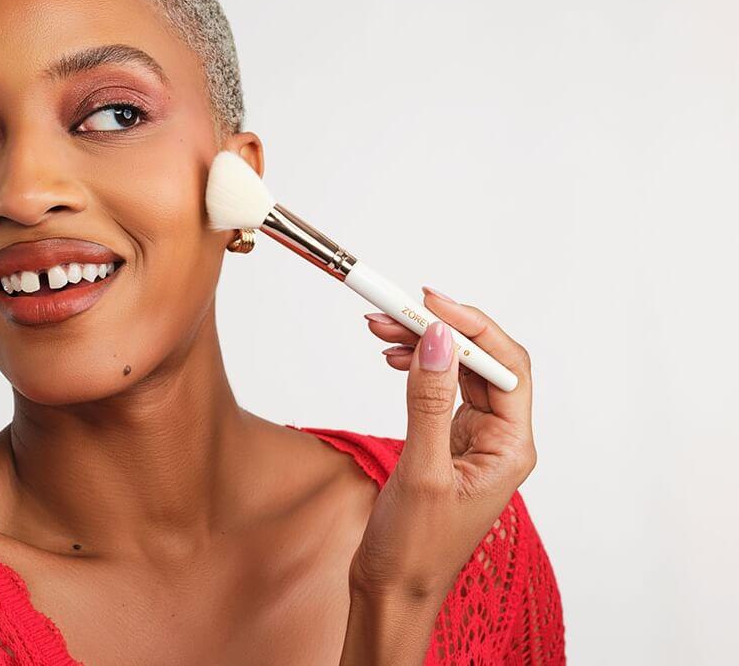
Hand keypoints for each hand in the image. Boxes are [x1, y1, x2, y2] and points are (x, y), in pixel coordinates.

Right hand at [340, 287, 535, 661]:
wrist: (392, 588)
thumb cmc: (415, 548)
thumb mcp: (422, 472)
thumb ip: (429, 402)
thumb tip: (438, 339)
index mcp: (510, 447)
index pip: (505, 366)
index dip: (471, 327)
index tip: (429, 303)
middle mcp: (498, 438)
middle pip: (479, 361)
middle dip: (438, 330)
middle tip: (392, 310)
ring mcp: (471, 438)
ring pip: (455, 370)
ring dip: (421, 345)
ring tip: (380, 329)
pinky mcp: (445, 441)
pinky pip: (436, 389)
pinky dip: (414, 367)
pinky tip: (392, 359)